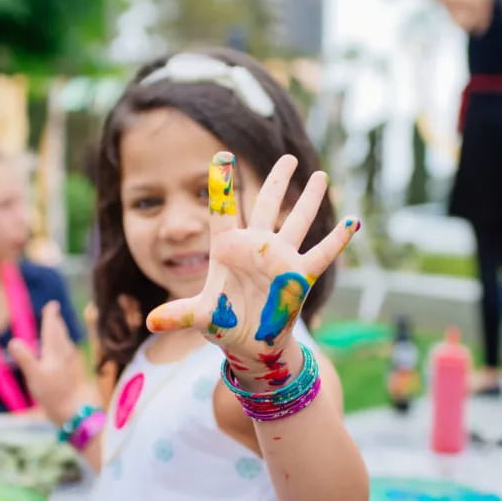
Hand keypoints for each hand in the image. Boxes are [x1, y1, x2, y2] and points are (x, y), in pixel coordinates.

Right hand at [9, 301, 88, 424]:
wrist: (73, 409)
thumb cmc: (52, 393)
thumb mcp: (34, 376)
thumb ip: (25, 358)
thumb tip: (13, 341)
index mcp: (54, 352)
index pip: (51, 329)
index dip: (51, 316)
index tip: (53, 304)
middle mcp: (64, 354)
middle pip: (60, 334)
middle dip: (56, 322)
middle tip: (54, 311)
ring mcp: (69, 364)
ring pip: (65, 342)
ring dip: (61, 332)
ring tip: (58, 326)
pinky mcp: (72, 373)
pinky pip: (68, 353)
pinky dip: (64, 346)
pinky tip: (64, 352)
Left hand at [146, 152, 358, 380]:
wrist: (250, 346)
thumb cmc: (224, 323)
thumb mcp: (201, 316)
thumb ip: (178, 313)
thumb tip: (149, 321)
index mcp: (226, 248)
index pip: (222, 210)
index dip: (222, 184)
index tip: (222, 155)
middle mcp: (255, 247)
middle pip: (266, 206)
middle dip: (276, 181)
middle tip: (288, 158)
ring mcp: (279, 259)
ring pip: (296, 222)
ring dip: (308, 200)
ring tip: (320, 175)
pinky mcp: (298, 276)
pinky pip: (320, 254)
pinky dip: (336, 240)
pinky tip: (352, 221)